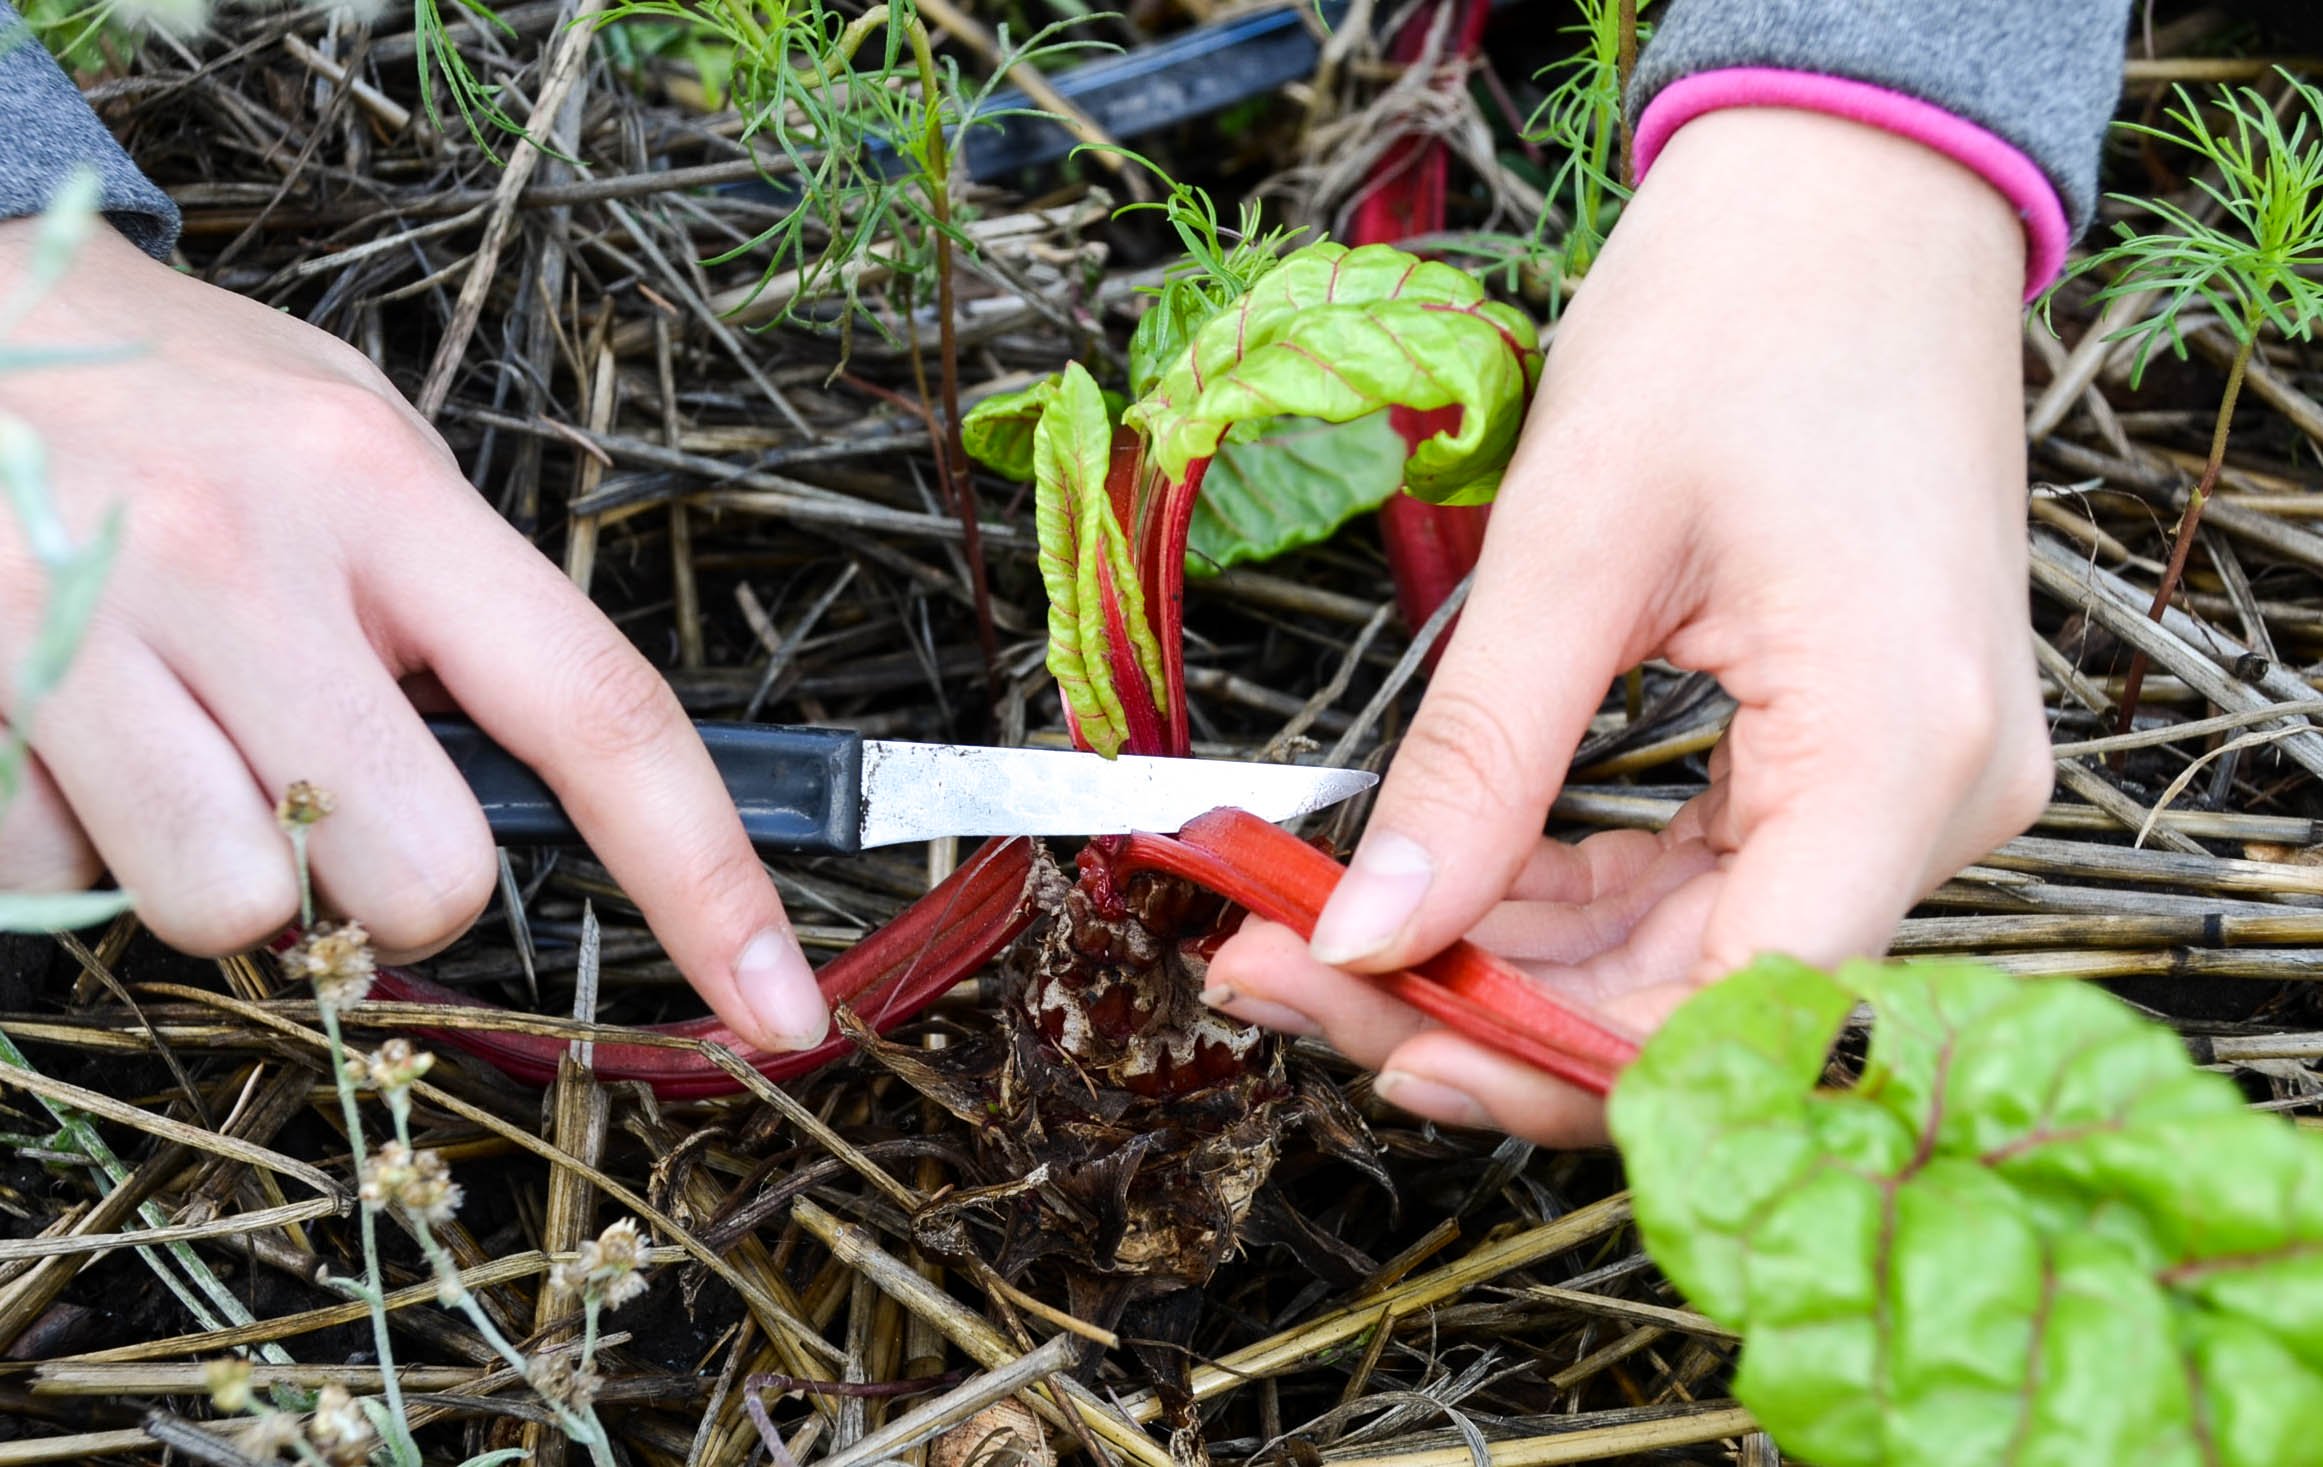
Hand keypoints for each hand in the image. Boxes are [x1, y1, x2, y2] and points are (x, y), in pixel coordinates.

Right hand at [0, 222, 827, 1050]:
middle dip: (396, 881)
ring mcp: (86, 628)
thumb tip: (539, 787)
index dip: (709, 881)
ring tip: (173, 746)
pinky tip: (57, 734)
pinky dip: (66, 846)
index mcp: (381, 490)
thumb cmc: (164, 393)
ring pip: (237, 914)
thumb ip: (448, 598)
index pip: (601, 714)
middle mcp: (246, 557)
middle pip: (424, 874)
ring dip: (228, 879)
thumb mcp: (344, 437)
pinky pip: (51, 886)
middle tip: (323, 782)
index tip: (781, 1004)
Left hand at [1204, 109, 2053, 1141]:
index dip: (1545, 1057)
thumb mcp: (1574, 543)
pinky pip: (1704, 881)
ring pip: (1686, 953)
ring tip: (1321, 929)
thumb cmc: (1739, 315)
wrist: (1850, 198)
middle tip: (1283, 974)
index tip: (1374, 1041)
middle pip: (1693, 997)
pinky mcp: (1859, 759)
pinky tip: (1441, 882)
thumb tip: (1369, 935)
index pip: (1731, 1009)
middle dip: (1481, 1004)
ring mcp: (1907, 786)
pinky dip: (1567, 895)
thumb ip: (1476, 763)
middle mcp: (1938, 801)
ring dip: (1508, 957)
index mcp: (1900, 750)